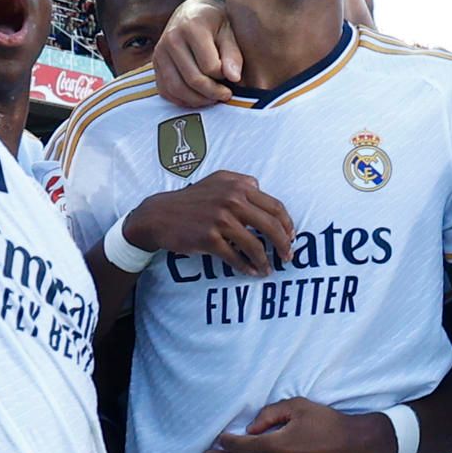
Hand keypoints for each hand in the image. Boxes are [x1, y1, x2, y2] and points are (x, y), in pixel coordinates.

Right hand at [122, 171, 294, 276]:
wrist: (160, 214)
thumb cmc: (192, 199)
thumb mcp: (218, 181)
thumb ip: (243, 185)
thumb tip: (265, 196)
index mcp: (239, 185)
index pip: (275, 206)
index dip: (287, 224)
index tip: (291, 236)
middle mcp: (232, 199)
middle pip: (270, 225)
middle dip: (283, 244)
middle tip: (287, 256)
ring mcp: (220, 219)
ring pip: (254, 245)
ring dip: (265, 260)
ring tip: (268, 269)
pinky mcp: (209, 238)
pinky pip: (235, 257)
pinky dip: (246, 267)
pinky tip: (251, 271)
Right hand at [152, 0, 237, 106]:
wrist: (193, 11)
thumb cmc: (216, 22)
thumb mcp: (230, 31)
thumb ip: (233, 54)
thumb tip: (234, 78)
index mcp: (192, 27)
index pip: (210, 66)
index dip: (225, 77)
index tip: (233, 76)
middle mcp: (171, 39)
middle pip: (193, 80)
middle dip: (213, 93)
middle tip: (227, 95)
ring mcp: (160, 52)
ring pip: (177, 89)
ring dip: (198, 100)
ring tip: (213, 98)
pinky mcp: (155, 64)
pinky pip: (166, 91)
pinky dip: (182, 100)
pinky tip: (197, 98)